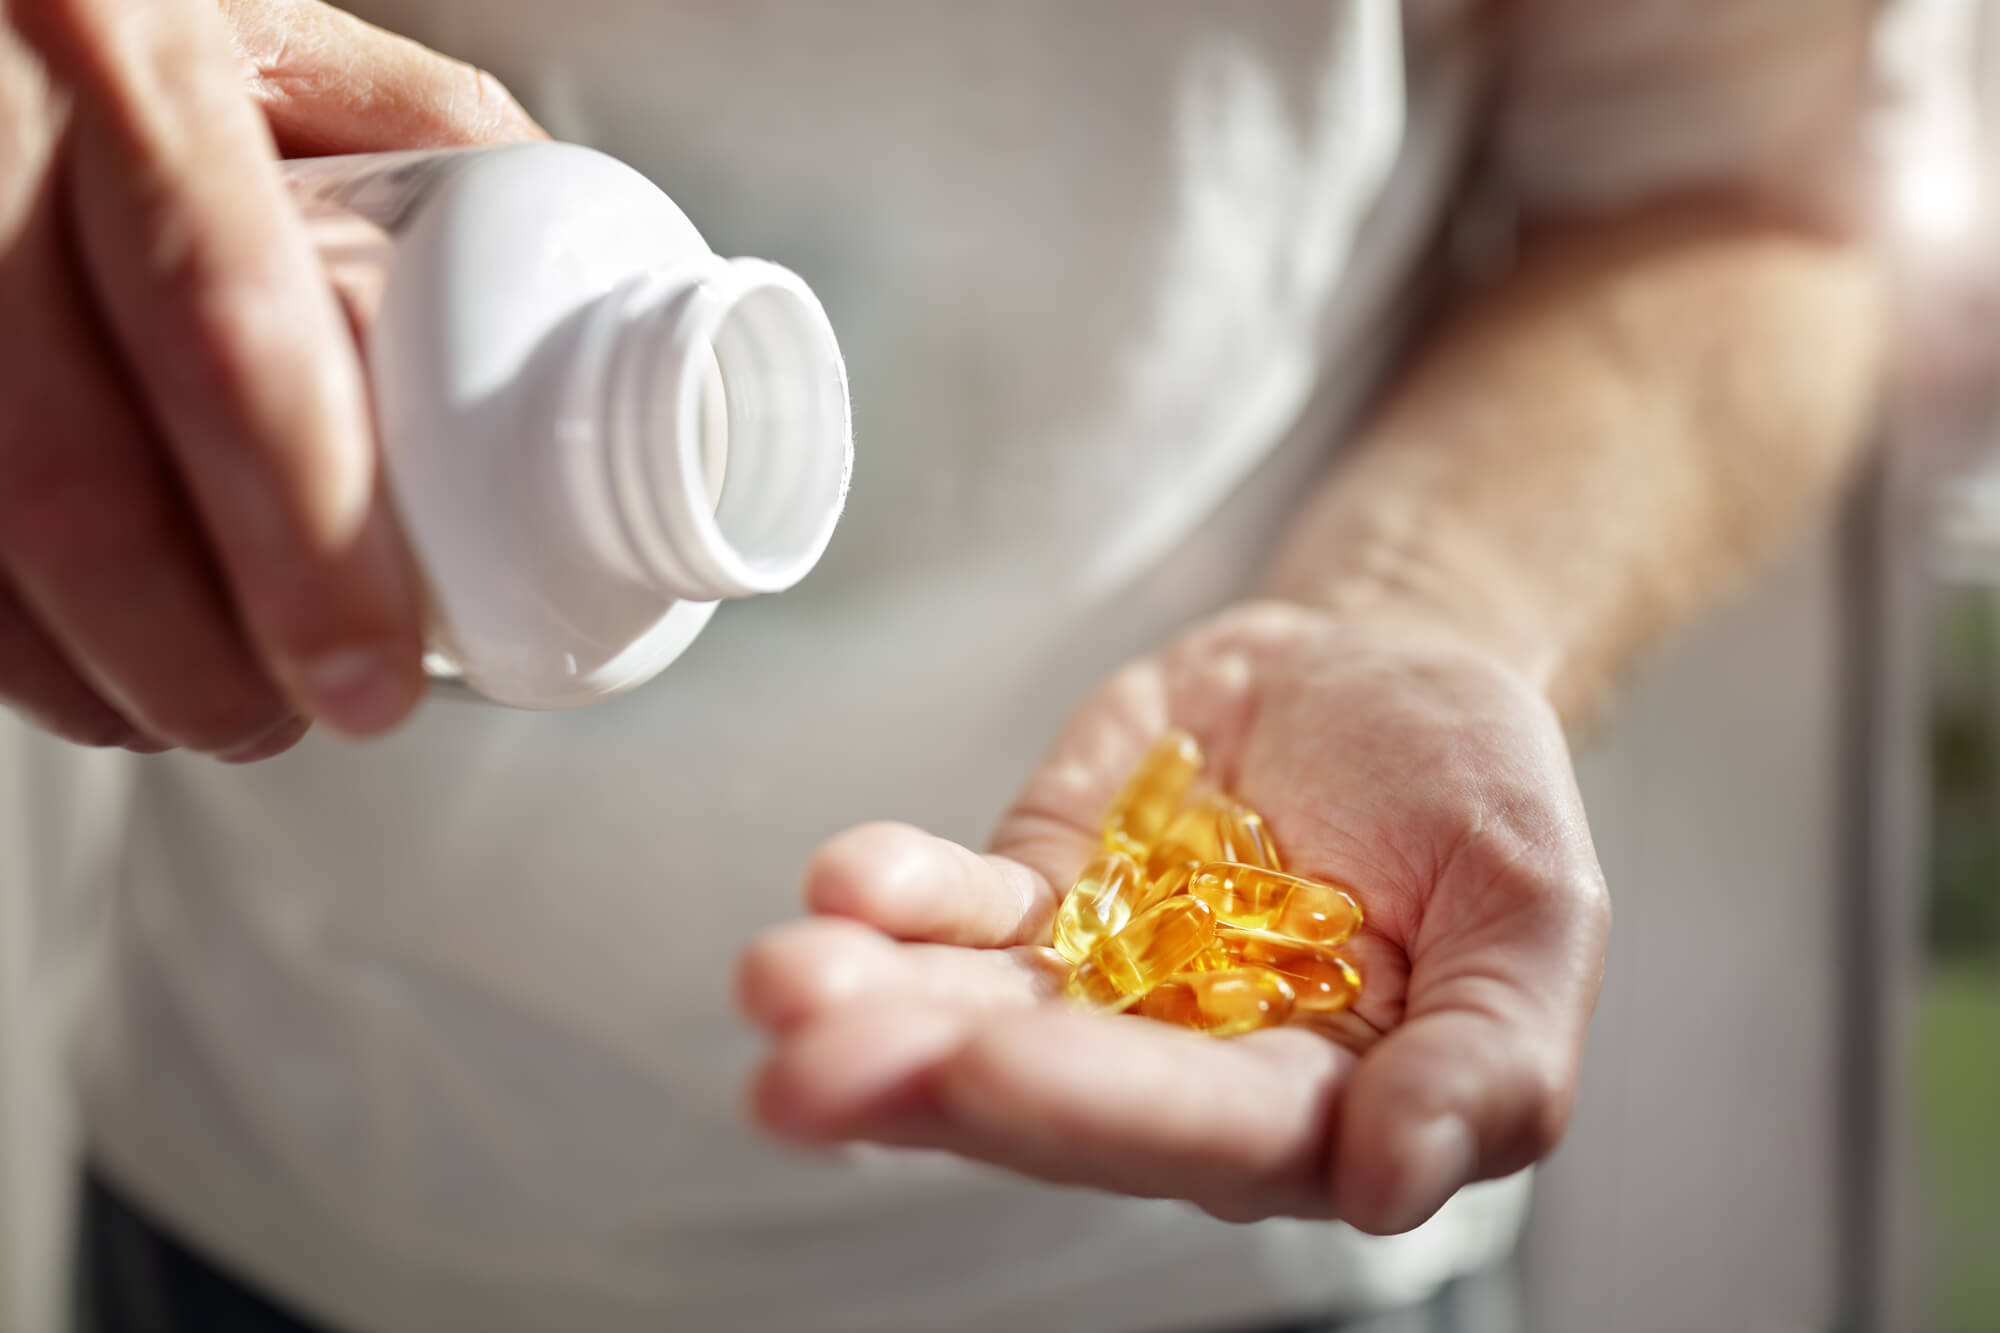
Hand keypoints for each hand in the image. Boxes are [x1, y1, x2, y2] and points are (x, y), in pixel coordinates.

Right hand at [0, 0, 539, 758]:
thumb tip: (546, 241)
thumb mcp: (239, 13)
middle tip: (288, 718)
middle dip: (192, 661)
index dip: (303, 548)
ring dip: (79, 671)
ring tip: (187, 708)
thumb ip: (399, 120)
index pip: (228, 345)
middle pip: (68, 489)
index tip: (368, 674)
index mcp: (115, 60)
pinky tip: (66, 647)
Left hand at [740, 601, 1609, 1231]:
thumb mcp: (1533, 906)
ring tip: (783, 979)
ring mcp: (1099, 985)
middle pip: (1049, 1092)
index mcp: (1317, 1103)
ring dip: (873, 1003)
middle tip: (814, 1064)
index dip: (1095, 1103)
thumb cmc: (1474, 792)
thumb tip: (1398, 1183)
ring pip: (974, 1012)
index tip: (987, 1065)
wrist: (1381, 671)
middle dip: (931, 1078)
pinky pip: (960, 911)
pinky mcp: (1041, 898)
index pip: (1205, 1127)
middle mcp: (1185, 1068)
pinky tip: (844, 883)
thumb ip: (1492, 1054)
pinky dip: (897, 898)